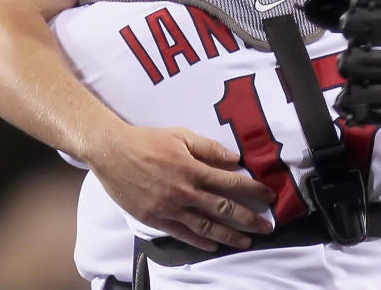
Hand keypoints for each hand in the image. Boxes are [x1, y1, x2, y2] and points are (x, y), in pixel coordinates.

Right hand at [86, 124, 274, 250]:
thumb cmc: (147, 140)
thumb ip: (208, 148)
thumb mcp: (180, 135)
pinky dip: (199, 242)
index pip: (230, 182)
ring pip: (205, 227)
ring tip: (246, 241)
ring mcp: (169, 208)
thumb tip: (235, 158)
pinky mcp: (154, 219)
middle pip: (223, 208)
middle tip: (267, 227)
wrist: (111, 152)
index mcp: (192, 169)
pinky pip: (181, 234)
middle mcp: (184, 191)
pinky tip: (214, 245)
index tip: (268, 197)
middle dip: (248, 218)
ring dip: (229, 236)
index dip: (253, 190)